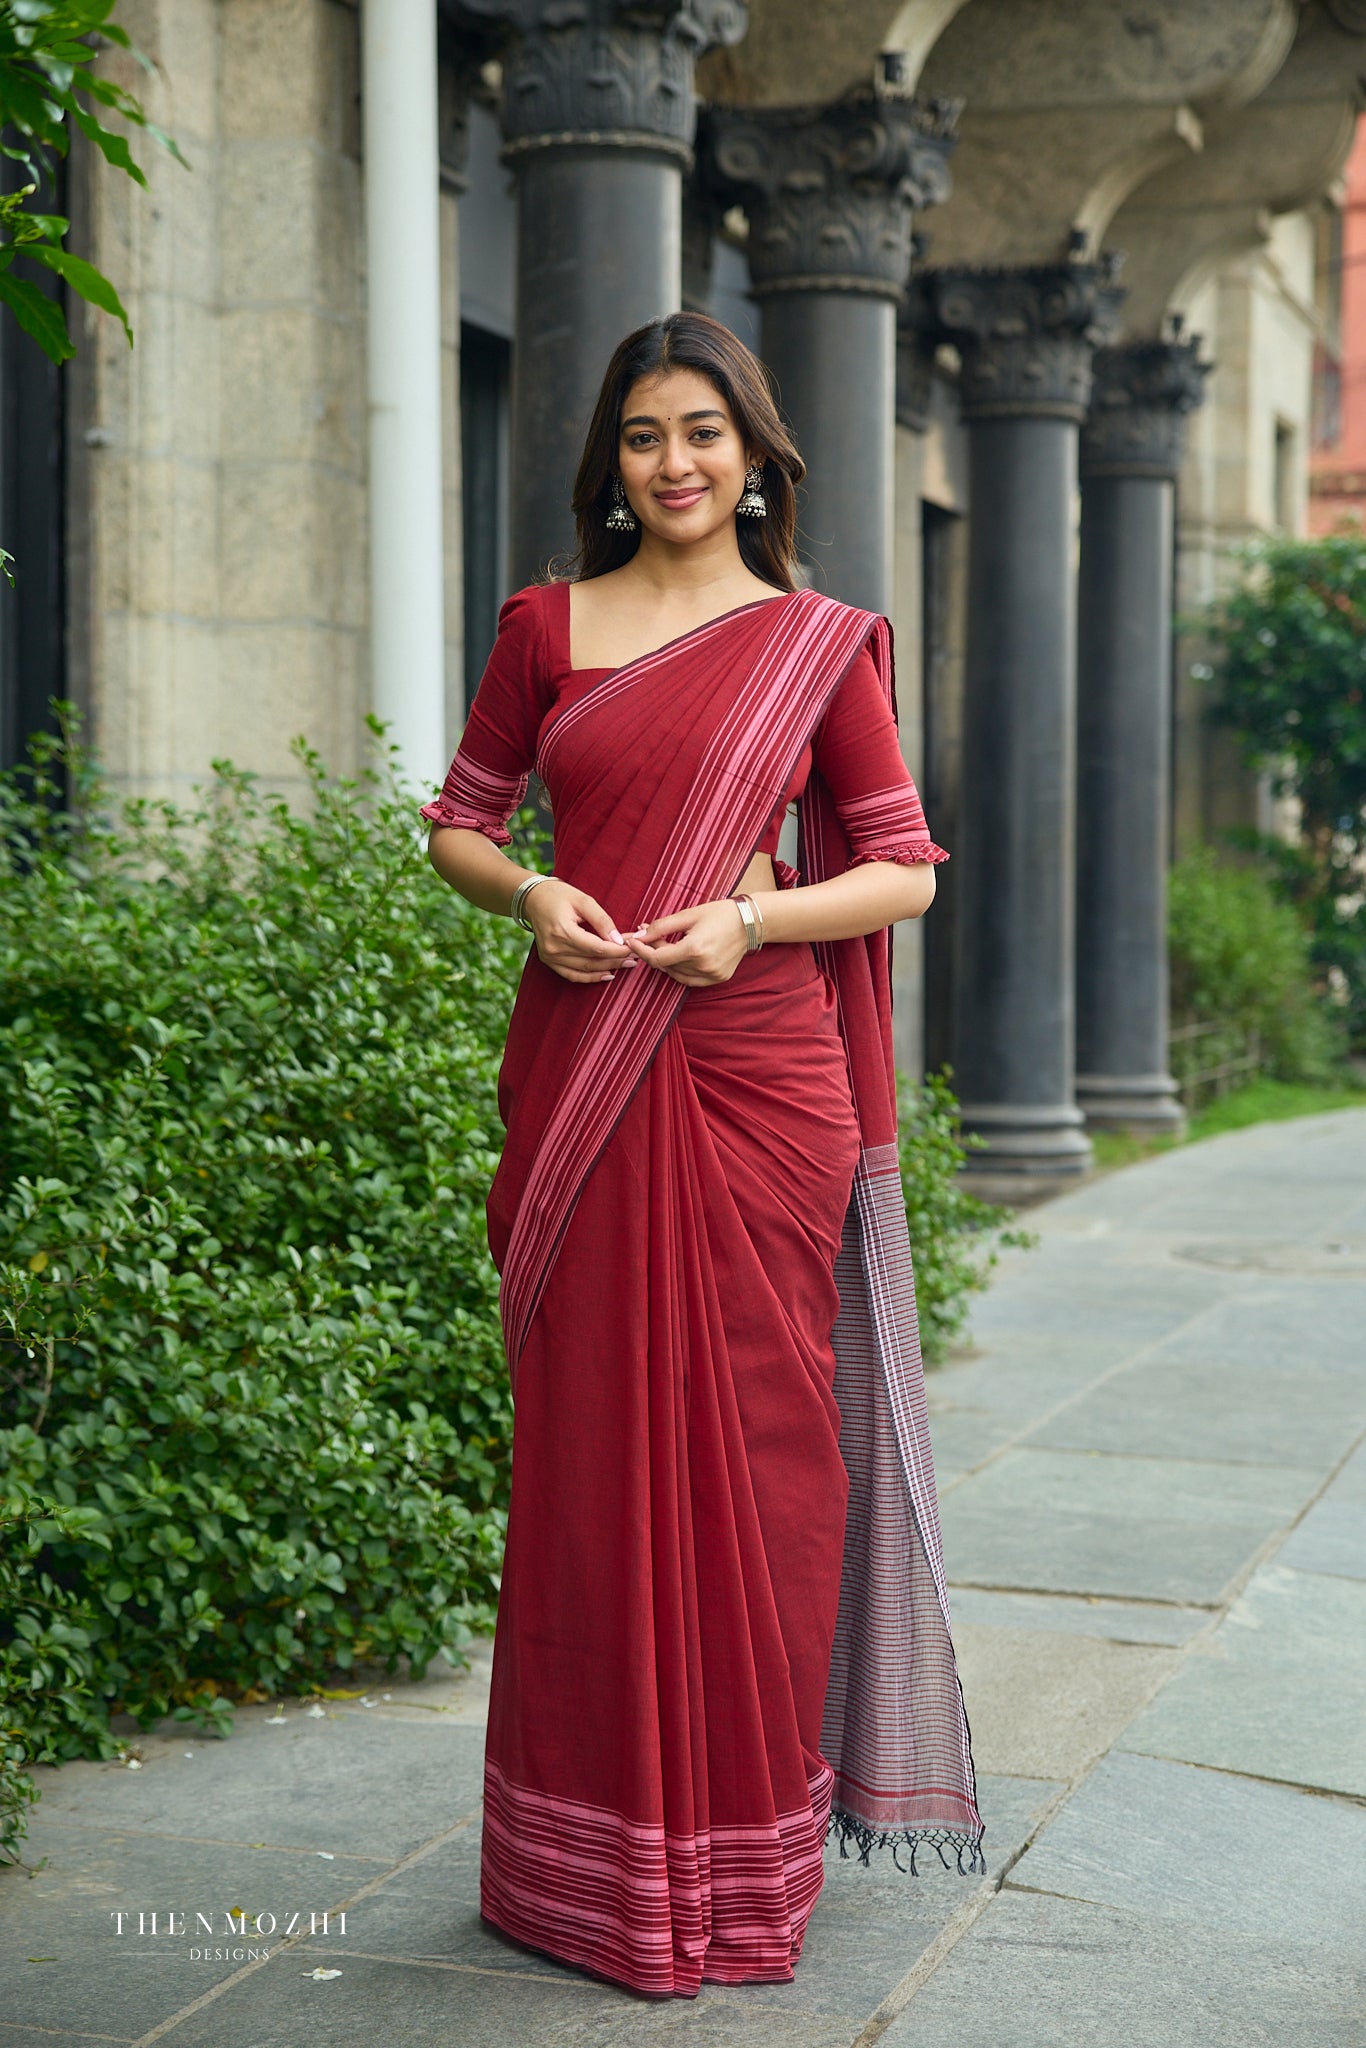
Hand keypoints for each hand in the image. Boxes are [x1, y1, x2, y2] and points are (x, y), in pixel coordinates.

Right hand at [525, 878, 636, 984]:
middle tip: (636, 956)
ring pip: (585, 970)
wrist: (533, 899)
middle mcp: (554, 948)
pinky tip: (607, 974)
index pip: (597, 948)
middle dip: (616, 959)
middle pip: (592, 961)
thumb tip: (619, 940)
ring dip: (608, 968)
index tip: (633, 947)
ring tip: (626, 964)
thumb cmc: (559, 895)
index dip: (618, 950)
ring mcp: (550, 957)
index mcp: (562, 931)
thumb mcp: (583, 900)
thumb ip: (602, 920)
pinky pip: (572, 975)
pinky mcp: (549, 961)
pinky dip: (590, 977)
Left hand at [623, 899, 751, 984]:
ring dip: (665, 961)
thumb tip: (639, 935)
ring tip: (663, 944)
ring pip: (676, 974)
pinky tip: (677, 957)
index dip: (641, 950)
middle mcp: (703, 966)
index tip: (631, 941)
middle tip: (647, 935)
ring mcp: (712, 975)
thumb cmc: (720, 913)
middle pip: (666, 965)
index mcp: (695, 949)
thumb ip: (661, 926)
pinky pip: (690, 980)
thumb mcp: (688, 914)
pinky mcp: (718, 979)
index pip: (657, 957)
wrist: (751, 922)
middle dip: (653, 950)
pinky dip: (679, 971)